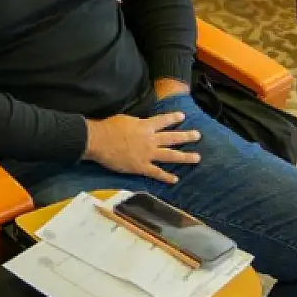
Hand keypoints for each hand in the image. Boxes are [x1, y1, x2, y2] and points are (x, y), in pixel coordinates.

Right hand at [83, 110, 201, 183]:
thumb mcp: (125, 119)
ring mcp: (148, 154)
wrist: (99, 141)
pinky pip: (157, 172)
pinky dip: (166, 177)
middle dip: (186, 136)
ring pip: (170, 155)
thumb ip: (137, 123)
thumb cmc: (108, 128)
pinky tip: (175, 179)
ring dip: (185, 157)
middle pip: (172, 137)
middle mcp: (150, 139)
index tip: (183, 116)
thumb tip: (142, 125)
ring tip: (197, 158)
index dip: (173, 118)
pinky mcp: (141, 166)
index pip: (163, 120)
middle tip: (198, 135)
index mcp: (145, 126)